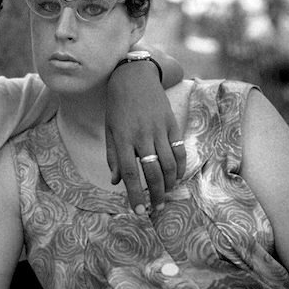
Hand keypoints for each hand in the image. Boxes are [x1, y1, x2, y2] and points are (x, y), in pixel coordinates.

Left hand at [105, 62, 185, 213]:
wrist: (133, 77)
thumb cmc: (117, 106)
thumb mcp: (109, 130)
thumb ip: (113, 157)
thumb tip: (115, 182)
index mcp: (122, 138)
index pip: (129, 173)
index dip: (134, 194)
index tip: (138, 211)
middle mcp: (141, 135)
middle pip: (152, 172)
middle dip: (155, 194)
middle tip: (156, 208)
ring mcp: (158, 129)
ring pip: (168, 164)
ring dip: (168, 183)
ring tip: (165, 195)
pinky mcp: (171, 123)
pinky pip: (179, 149)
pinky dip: (180, 166)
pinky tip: (176, 177)